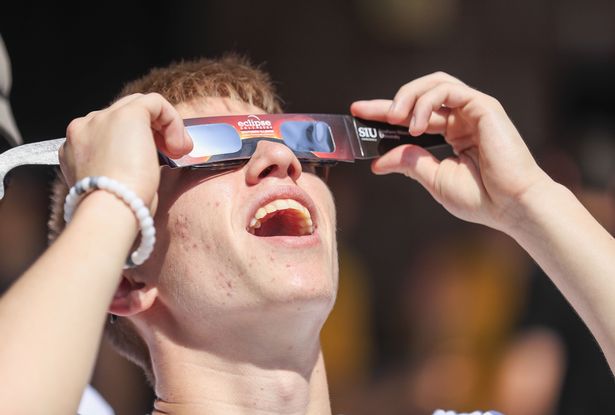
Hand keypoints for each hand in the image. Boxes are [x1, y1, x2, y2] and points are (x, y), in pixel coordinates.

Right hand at [60, 93, 191, 208]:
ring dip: (164, 126)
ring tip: (176, 151)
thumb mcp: (112, 187)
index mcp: (76, 148)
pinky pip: (156, 102)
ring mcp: (102, 118)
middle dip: (151, 132)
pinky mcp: (127, 114)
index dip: (136, 143)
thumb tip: (142, 166)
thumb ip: (119, 169)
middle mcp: (84, 128)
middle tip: (171, 155)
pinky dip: (172, 120)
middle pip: (123, 115)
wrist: (111, 209)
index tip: (155, 163)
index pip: (109, 132)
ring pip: (140, 106)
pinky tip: (178, 144)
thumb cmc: (116, 210)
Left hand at [351, 72, 551, 231]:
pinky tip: (415, 126)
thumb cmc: (481, 198)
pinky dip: (426, 102)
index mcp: (451, 136)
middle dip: (389, 102)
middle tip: (364, 111)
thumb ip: (409, 162)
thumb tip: (378, 161)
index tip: (358, 114)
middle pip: (419, 97)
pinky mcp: (483, 106)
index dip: (385, 113)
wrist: (512, 206)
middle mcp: (461, 119)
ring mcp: (473, 110)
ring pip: (433, 85)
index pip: (413, 117)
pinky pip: (448, 89)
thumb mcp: (434, 179)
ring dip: (407, 98)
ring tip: (393, 118)